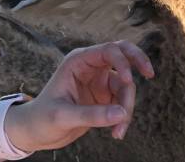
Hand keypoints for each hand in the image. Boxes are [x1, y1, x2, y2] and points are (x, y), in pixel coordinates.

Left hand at [5, 40, 154, 150]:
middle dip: (138, 62)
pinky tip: (116, 133)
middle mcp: (91, 67)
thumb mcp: (63, 116)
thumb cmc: (42, 119)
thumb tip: (122, 114)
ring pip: (126, 85)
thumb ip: (93, 115)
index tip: (130, 81)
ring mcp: (99, 81)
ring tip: (119, 131)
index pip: (108, 51)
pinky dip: (123, 116)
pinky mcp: (104, 97)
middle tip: (150, 73)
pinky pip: (123, 101)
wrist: (35, 133)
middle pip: (123, 55)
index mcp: (79, 62)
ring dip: (127, 106)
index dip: (122, 62)